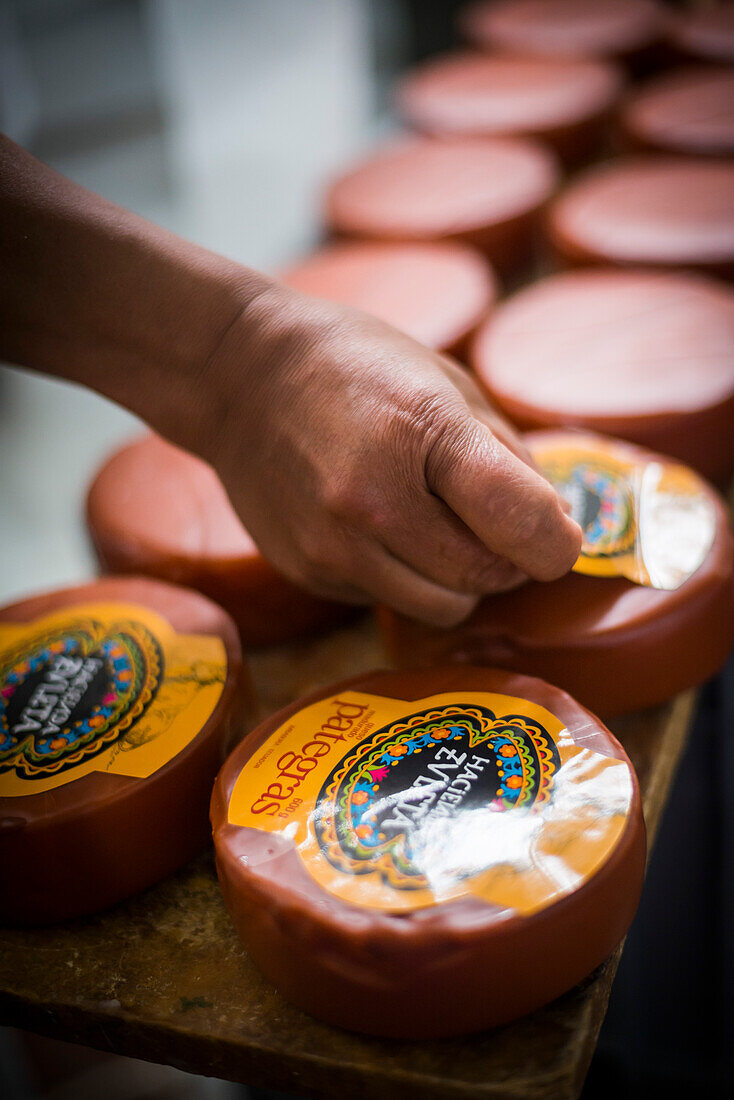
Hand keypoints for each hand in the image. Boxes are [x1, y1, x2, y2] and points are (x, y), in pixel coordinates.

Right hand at [164, 285, 581, 626]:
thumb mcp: (445, 380)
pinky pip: (388, 600)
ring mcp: (333, 544)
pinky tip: (378, 526)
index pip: (521, 521)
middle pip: (485, 577)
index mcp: (422, 432)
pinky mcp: (307, 571)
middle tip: (497, 527)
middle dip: (508, 561)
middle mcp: (373, 501)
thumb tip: (554, 523)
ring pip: (442, 607)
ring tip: (438, 529)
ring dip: (459, 580)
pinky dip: (402, 576)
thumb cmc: (355, 365)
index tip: (560, 536)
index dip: (558, 542)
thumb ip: (507, 453)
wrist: (238, 376)